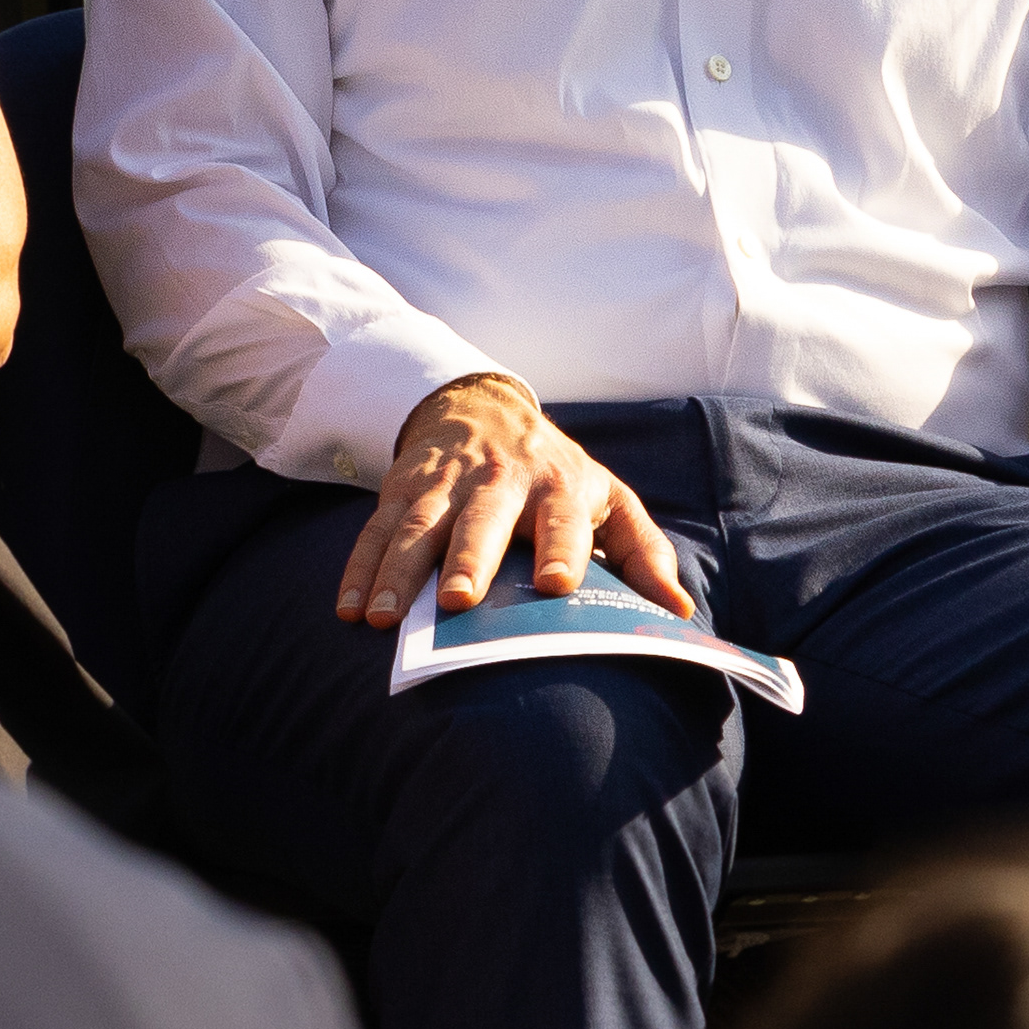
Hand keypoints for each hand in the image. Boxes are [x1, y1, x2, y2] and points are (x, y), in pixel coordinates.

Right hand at [335, 374, 695, 628]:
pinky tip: (348, 608)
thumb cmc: (558, 473)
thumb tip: (681, 612)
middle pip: (483, 521)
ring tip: (383, 620)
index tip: (556, 584)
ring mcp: (446, 484)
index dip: (562, 548)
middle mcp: (501, 482)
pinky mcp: (403, 489)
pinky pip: (376, 530)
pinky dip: (359, 569)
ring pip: (418, 527)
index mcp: (558, 486)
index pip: (563, 518)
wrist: (485, 408)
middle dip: (470, 558)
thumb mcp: (608, 500)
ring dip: (398, 573)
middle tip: (458, 601)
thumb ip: (644, 554)